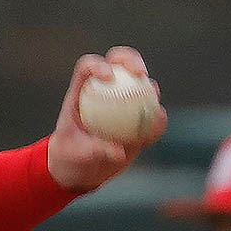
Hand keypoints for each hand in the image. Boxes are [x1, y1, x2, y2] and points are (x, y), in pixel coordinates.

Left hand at [47, 46, 166, 192]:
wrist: (81, 170)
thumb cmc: (70, 157)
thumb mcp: (77, 154)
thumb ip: (96, 150)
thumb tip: (119, 151)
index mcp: (80, 92)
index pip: (87, 68)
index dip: (98, 65)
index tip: (108, 77)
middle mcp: (102, 91)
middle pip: (117, 64)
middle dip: (130, 60)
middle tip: (139, 73)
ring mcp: (121, 103)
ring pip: (138, 86)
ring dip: (148, 87)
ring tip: (153, 93)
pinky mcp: (136, 119)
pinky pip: (148, 115)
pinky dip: (154, 115)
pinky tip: (160, 120)